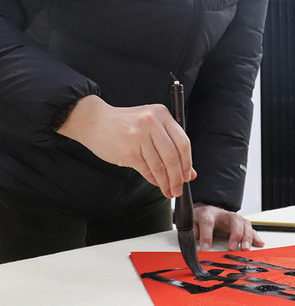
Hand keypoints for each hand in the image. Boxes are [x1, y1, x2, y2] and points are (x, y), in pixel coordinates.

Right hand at [58, 94, 194, 198]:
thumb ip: (171, 145)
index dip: (188, 163)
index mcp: (162, 114)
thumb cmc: (124, 124)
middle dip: (178, 177)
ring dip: (166, 182)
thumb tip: (189, 172)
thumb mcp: (150, 126)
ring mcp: (139, 137)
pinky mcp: (128, 150)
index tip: (189, 175)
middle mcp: (152, 123)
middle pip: (173, 156)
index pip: (183, 143)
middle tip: (179, 189)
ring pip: (159, 165)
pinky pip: (146, 170)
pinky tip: (157, 184)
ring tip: (169, 191)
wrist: (93, 121)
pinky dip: (154, 180)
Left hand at [192, 203, 263, 250]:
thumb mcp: (191, 221)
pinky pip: (251, 229)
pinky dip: (255, 237)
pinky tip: (259, 244)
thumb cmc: (201, 218)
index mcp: (209, 213)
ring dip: (247, 237)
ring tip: (245, 249)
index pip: (208, 222)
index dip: (207, 235)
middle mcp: (224, 215)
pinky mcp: (241, 225)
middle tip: (233, 248)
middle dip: (236, 234)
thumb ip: (193, 229)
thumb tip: (195, 236)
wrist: (208, 211)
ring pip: (245, 224)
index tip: (205, 249)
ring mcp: (235, 219)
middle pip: (234, 220)